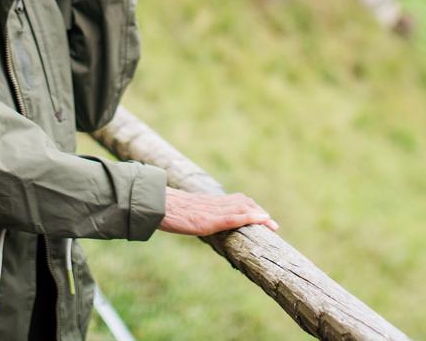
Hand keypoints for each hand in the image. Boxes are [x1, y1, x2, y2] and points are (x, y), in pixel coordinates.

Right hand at [159, 187, 278, 235]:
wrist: (153, 204)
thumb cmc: (161, 208)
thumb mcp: (178, 211)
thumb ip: (187, 213)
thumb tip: (186, 219)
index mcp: (205, 202)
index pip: (232, 200)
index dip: (248, 206)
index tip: (260, 215)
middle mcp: (211, 203)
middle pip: (241, 203)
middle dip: (257, 212)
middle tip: (272, 224)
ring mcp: (211, 210)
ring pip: (242, 208)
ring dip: (258, 216)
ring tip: (271, 226)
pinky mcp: (209, 219)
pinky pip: (234, 217)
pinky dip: (250, 217)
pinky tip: (261, 220)